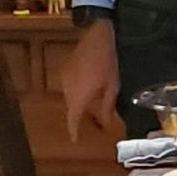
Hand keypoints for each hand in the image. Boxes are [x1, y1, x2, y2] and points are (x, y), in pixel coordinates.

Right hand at [61, 20, 121, 142]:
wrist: (97, 36)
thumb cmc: (107, 62)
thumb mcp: (112, 86)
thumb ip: (106, 107)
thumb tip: (105, 124)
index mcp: (78, 97)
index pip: (72, 120)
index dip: (73, 132)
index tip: (76, 140)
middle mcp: (67, 90)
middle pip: (71, 108)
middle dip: (81, 115)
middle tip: (92, 121)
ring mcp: (64, 78)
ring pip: (70, 97)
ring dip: (80, 101)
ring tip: (94, 101)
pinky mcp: (65, 68)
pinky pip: (70, 86)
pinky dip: (78, 90)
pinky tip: (89, 85)